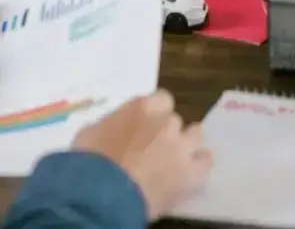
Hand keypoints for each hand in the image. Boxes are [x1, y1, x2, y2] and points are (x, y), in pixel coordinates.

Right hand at [73, 89, 211, 219]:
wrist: (100, 194)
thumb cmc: (89, 161)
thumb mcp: (91, 131)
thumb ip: (112, 123)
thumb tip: (115, 127)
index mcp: (145, 107)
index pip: (162, 99)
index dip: (155, 113)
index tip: (145, 125)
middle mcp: (168, 122)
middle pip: (175, 121)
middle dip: (166, 132)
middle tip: (153, 148)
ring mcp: (182, 147)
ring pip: (196, 136)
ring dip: (187, 144)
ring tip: (175, 159)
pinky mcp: (191, 174)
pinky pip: (205, 163)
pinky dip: (198, 166)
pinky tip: (189, 173)